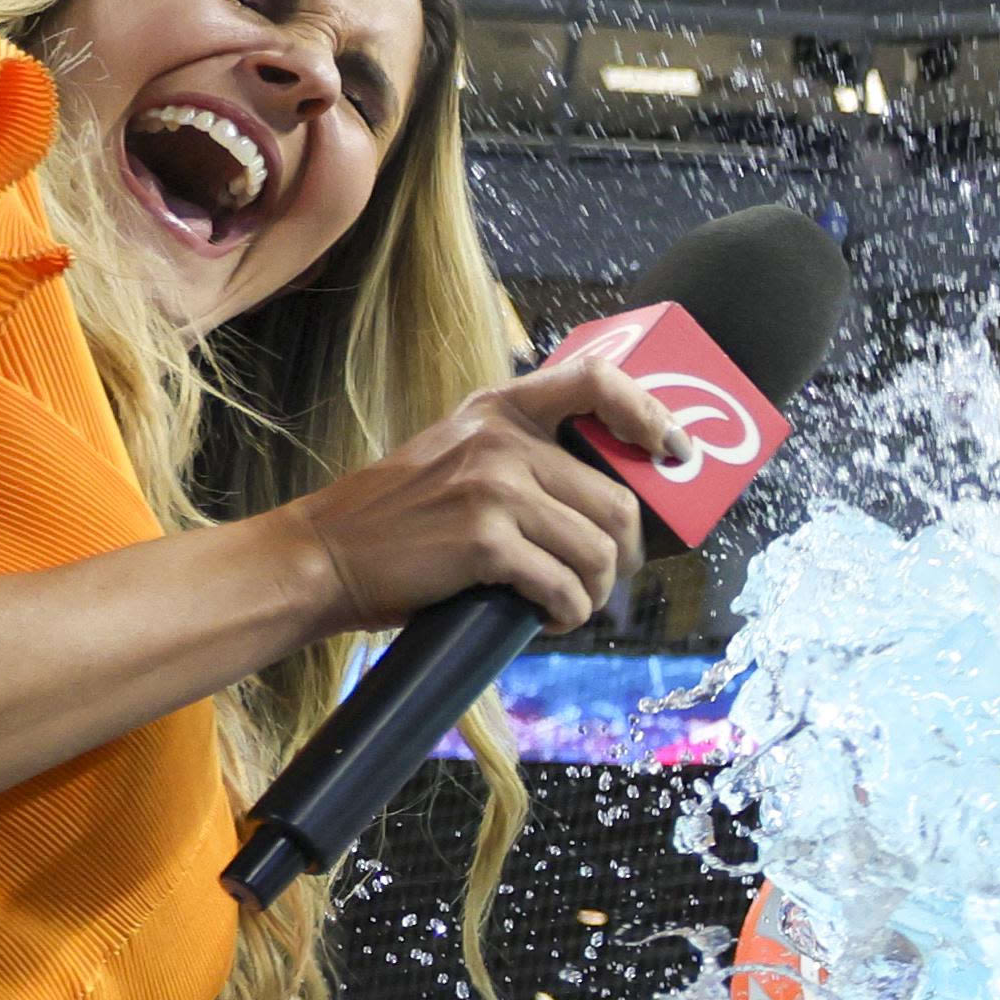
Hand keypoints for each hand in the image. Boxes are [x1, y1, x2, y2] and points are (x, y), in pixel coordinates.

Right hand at [282, 356, 681, 635]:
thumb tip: (612, 499)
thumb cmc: (401, 520)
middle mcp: (502, 437)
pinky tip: (546, 620)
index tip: (673, 453)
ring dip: (594, 593)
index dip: (649, 414)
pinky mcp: (485, 539)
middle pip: (616, 500)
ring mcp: (494, 486)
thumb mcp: (460, 455)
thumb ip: (524, 456)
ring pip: (598, 550)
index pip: (596, 380)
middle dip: (624, 555)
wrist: (326, 556)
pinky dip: (565, 613)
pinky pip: (563, 586)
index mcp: (500, 407)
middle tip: (605, 580)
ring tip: (568, 605)